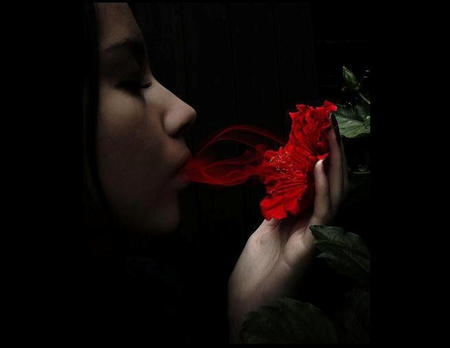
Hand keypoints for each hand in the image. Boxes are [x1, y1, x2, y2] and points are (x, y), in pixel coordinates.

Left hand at [227, 128, 347, 342]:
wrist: (248, 302)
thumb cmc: (255, 270)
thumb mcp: (264, 229)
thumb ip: (276, 209)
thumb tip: (279, 186)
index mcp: (302, 218)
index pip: (316, 183)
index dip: (318, 158)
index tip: (315, 132)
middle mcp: (313, 223)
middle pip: (329, 184)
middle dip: (331, 154)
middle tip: (329, 126)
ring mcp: (316, 233)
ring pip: (333, 193)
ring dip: (333, 164)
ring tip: (330, 137)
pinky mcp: (313, 243)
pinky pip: (322, 210)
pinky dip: (322, 187)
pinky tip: (320, 166)